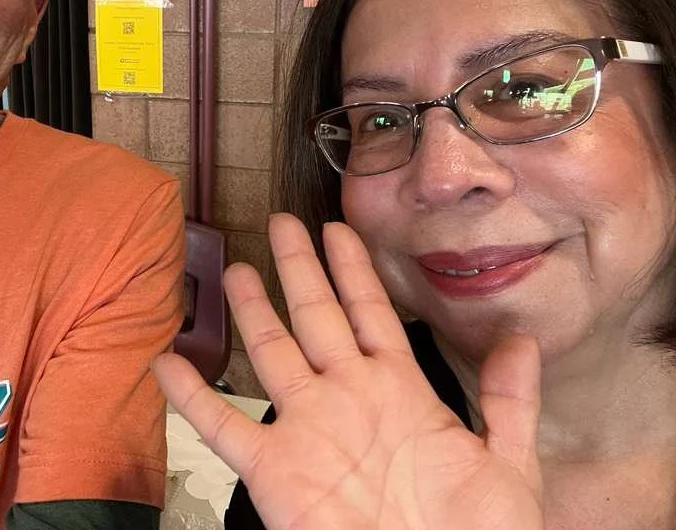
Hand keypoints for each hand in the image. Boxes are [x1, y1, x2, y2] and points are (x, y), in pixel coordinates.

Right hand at [153, 213, 543, 529]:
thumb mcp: (508, 466)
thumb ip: (510, 402)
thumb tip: (523, 339)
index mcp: (399, 390)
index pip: (370, 312)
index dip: (353, 270)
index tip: (338, 230)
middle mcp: (346, 397)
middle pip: (316, 316)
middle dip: (299, 268)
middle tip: (282, 223)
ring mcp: (306, 428)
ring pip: (271, 353)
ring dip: (252, 312)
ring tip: (234, 271)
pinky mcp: (272, 469)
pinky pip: (223, 426)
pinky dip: (192, 398)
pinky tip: (168, 365)